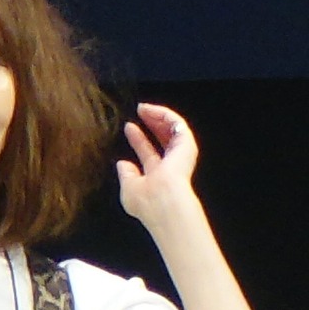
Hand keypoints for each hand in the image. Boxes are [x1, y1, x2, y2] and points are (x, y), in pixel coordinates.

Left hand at [116, 103, 198, 228]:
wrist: (163, 202)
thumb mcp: (129, 189)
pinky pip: (177, 123)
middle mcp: (171, 165)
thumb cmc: (146, 201)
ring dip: (157, 116)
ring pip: (171, 129)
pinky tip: (150, 109)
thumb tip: (123, 164)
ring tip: (143, 107)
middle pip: (162, 139)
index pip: (149, 154)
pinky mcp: (186, 144)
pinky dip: (163, 114)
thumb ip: (126, 175)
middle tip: (139, 112)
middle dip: (151, 124)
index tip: (129, 127)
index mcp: (158, 177)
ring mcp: (181, 154)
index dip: (139, 140)